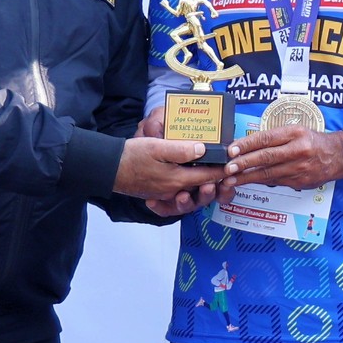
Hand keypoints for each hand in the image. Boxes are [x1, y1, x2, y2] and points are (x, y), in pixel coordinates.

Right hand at [117, 134, 232, 203]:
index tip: (234, 163)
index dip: (222, 170)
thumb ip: (181, 149)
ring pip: (191, 194)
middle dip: (216, 182)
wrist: (108, 167)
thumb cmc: (132, 155)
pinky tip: (192, 182)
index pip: (207, 176)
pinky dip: (188, 191)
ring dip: (203, 188)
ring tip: (213, 178)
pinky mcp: (158, 193)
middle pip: (201, 189)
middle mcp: (173, 191)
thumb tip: (203, 149)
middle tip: (227, 172)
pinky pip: (178, 196)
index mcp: (176, 180)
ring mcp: (165, 194)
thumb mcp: (157, 146)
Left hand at [227, 124, 342, 189]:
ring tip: (231, 180)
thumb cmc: (313, 141)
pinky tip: (248, 182)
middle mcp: (298, 150)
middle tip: (227, 168)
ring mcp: (299, 167)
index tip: (231, 151)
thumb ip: (274, 138)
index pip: (266, 138)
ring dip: (247, 177)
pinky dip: (260, 181)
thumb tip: (247, 146)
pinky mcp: (300, 181)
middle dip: (243, 163)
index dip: (246, 145)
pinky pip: (275, 181)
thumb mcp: (296, 131)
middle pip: (265, 157)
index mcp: (295, 133)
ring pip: (268, 173)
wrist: (338, 156)